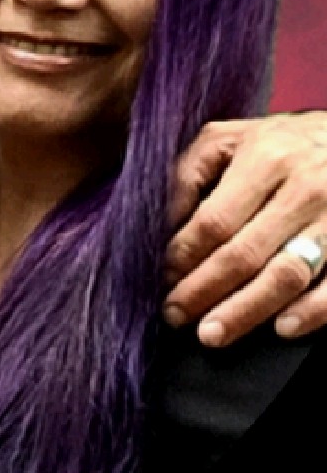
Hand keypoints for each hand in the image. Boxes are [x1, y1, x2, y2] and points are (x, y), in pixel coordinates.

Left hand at [163, 112, 326, 346]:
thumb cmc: (279, 143)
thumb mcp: (230, 138)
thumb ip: (190, 172)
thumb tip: (163, 222)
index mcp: (264, 157)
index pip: (214, 219)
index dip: (184, 254)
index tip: (163, 278)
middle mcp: (303, 188)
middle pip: (245, 253)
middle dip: (204, 289)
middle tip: (175, 315)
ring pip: (286, 275)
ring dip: (246, 311)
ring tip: (212, 333)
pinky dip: (310, 313)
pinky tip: (280, 329)